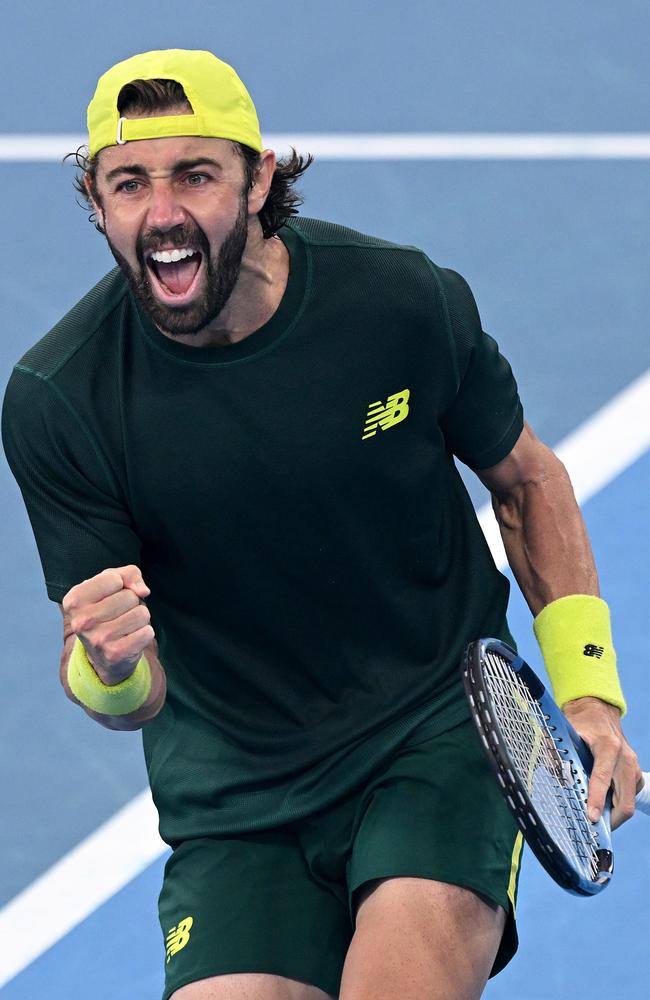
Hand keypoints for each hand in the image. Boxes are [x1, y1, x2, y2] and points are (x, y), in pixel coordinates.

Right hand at [61, 565, 153, 684]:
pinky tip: (130, 638)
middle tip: (117, 615)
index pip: (115, 579)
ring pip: (142, 613)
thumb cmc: (106, 610)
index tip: (109, 597)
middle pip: (130, 597)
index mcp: (74, 600)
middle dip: (131, 603)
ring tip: (124, 625)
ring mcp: (98, 639)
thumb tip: (143, 591)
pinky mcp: (115, 654)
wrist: (101, 655)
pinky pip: (147, 632)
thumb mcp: (110, 584)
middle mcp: (82, 621)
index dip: (120, 585)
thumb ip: (128, 574)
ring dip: (139, 618)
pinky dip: (144, 633)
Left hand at [563, 696, 641, 829]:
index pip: (603, 778)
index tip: (590, 817)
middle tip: (593, 829)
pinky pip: (629, 795)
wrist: (597, 709)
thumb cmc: (580, 722)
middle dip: (611, 819)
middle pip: (625, 799)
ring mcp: (633, 765)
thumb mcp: (565, 733)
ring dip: (614, 815)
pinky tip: (603, 807)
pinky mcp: (635, 771)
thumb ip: (557, 753)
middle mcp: (625, 757)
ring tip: (595, 820)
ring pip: (629, 801)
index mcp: (608, 745)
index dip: (597, 800)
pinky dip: (618, 805)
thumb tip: (554, 776)